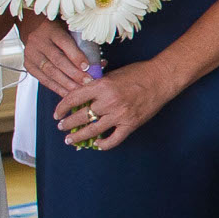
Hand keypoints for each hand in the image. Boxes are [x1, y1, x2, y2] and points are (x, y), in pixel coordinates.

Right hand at [20, 14, 96, 98]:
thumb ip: (82, 44)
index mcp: (51, 29)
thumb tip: (101, 64)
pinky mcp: (28, 65)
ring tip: (79, 91)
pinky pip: (43, 79)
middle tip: (87, 82)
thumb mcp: (69, 31)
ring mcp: (31, 54)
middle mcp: (39, 41)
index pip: (64, 42)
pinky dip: (56, 88)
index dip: (76, 55)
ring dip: (66, 83)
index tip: (87, 66)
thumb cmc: (58, 32)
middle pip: (57, 60)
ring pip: (50, 71)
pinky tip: (67, 94)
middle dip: (74, 73)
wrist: (35, 30)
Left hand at [50, 57, 175, 150]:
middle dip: (67, 124)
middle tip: (62, 127)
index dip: (62, 107)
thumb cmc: (138, 73)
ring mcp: (120, 115)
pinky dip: (104, 144)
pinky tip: (98, 144)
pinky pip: (113, 139)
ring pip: (93, 130)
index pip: (74, 98)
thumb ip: (97, 85)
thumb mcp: (112, 74)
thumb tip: (81, 94)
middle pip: (80, 117)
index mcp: (102, 86)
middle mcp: (108, 101)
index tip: (57, 113)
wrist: (161, 78)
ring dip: (79, 136)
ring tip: (70, 140)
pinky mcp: (130, 124)